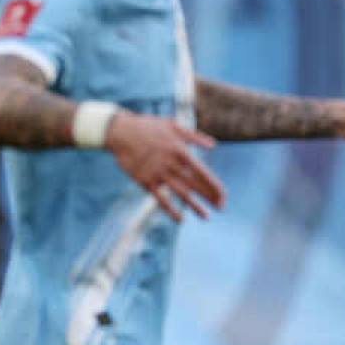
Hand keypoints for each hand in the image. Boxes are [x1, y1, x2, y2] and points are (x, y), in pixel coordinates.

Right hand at [105, 111, 224, 220]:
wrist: (120, 132)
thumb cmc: (147, 126)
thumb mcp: (173, 125)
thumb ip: (194, 136)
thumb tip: (213, 146)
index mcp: (181, 151)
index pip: (204, 173)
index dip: (215, 186)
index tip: (223, 196)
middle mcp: (172, 165)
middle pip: (195, 185)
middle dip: (210, 197)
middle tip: (221, 207)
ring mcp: (158, 175)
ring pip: (181, 194)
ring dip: (195, 206)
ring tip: (206, 217)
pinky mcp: (145, 181)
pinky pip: (160, 199)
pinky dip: (171, 210)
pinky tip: (181, 219)